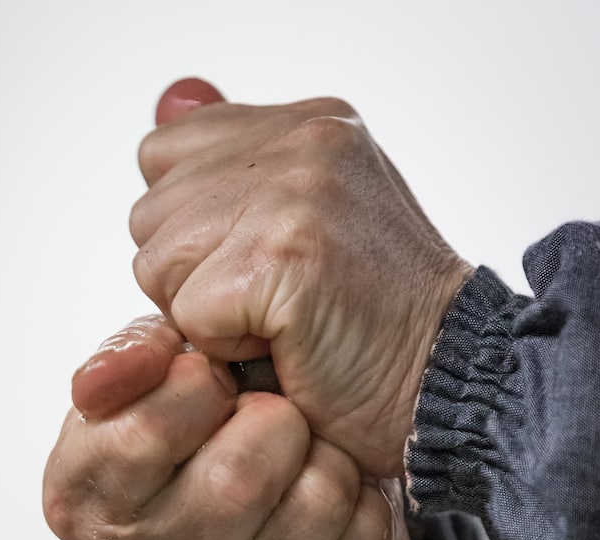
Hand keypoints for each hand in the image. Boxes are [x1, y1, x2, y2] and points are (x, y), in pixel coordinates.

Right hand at [42, 314, 410, 539]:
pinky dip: (363, 502)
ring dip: (325, 457)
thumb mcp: (154, 364)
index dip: (196, 386)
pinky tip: (333, 499)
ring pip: (313, 508)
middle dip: (273, 419)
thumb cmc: (203, 415)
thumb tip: (138, 365)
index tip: (210, 378)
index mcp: (81, 499)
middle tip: (269, 415)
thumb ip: (134, 351)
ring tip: (304, 453)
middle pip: (237, 482)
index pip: (144, 435)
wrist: (276, 484)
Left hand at [131, 78, 472, 478]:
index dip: (193, 233)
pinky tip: (288, 347)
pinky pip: (188, 314)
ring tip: (282, 326)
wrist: (449, 383)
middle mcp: (302, 141)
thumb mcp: (308, 226)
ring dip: (206, 317)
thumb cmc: (379, 328)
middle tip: (276, 306)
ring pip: (157, 263)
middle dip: (193, 279)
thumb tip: (168, 97)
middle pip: (150, 214)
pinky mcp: (281, 253)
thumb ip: (237, 167)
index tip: (261, 269)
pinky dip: (227, 352)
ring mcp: (294, 191)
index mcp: (308, 126)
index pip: (164, 154)